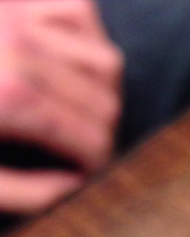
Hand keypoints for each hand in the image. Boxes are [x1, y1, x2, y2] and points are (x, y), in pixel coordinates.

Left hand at [0, 0, 122, 213]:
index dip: (98, 162)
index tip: (90, 172)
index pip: (91, 138)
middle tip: (84, 148)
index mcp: (9, 99)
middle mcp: (17, 49)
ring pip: (103, 61)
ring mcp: (14, 15)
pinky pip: (78, 12)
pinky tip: (67, 61)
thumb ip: (25, 190)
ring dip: (100, 91)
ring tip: (78, 108)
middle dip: (102, 133)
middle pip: (104, 103)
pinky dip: (85, 36)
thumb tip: (75, 187)